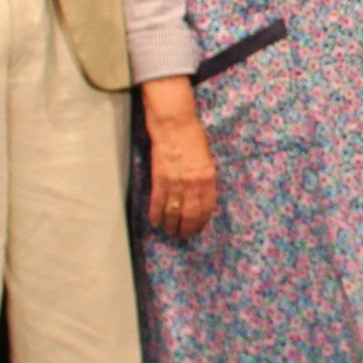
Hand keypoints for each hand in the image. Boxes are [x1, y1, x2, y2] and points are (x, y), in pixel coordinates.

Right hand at [140, 82, 218, 237]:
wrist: (175, 126)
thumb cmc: (193, 139)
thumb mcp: (207, 160)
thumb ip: (205, 179)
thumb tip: (201, 197)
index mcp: (208, 178)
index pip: (206, 208)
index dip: (201, 222)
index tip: (197, 229)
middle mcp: (193, 183)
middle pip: (190, 214)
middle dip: (186, 229)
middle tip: (182, 235)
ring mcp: (175, 182)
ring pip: (173, 212)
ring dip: (170, 225)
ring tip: (169, 231)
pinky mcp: (159, 178)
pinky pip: (157, 202)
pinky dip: (155, 214)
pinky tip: (155, 222)